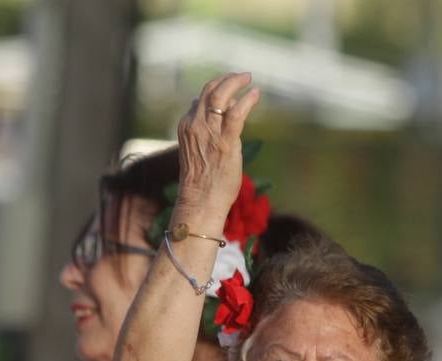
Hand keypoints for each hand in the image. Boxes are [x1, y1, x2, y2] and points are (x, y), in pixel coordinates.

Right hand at [175, 72, 261, 214]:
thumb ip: (205, 134)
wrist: (200, 202)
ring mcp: (209, 132)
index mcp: (186, 127)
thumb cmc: (202, 182)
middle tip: (241, 76)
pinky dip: (247, 100)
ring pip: (220, 96)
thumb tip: (219, 118)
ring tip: (248, 78)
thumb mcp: (199, 152)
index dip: (216, 93)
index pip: (200, 101)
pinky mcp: (225, 142)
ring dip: (235, 82)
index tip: (230, 94)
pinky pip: (236, 113)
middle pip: (209, 91)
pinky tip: (256, 94)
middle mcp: (195, 125)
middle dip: (226, 80)